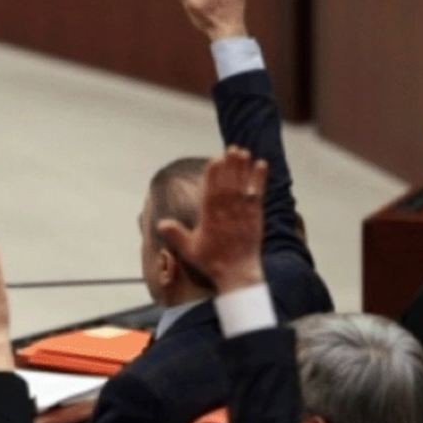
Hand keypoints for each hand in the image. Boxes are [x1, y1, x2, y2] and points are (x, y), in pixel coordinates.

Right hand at [158, 148, 267, 293]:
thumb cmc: (212, 261)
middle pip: (229, 185)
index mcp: (210, 219)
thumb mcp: (189, 250)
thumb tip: (160, 223)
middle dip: (230, 166)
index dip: (214, 176)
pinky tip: (262, 164)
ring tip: (243, 151)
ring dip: (244, 168)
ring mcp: (243, 214)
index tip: (215, 159)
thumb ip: (176, 235)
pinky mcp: (256, 216)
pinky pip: (258, 194)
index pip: (212, 193)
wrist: (238, 273)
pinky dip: (260, 179)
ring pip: (243, 186)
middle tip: (232, 149)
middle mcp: (228, 214)